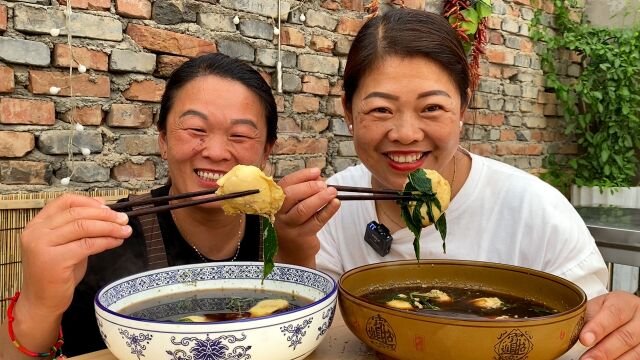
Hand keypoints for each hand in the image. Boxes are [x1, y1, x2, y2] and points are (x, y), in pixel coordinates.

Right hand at [19, 194, 131, 317]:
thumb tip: (104, 209)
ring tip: (125, 230)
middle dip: (105, 215)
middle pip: (77, 213)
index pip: (65, 202)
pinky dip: (106, 241)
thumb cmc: (56, 274)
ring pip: (84, 227)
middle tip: (124, 219)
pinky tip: (116, 242)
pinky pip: (87, 244)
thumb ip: (79, 228)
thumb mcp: (65, 245)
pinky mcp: (54, 261)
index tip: (108, 207)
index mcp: (37, 224)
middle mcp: (36, 232)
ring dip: (109, 227)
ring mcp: (42, 246)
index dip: (89, 201)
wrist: (41, 303)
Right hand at [274, 168, 338, 266]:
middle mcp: (278, 214)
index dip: (301, 176)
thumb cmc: (295, 224)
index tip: (317, 171)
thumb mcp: (295, 206)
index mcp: (275, 202)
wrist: (292, 252)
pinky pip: (316, 222)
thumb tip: (318, 176)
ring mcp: (289, 226)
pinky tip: (336, 203)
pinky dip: (327, 211)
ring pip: (303, 209)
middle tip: (324, 184)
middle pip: (291, 196)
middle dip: (309, 187)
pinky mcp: (301, 237)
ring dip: (319, 198)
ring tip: (333, 192)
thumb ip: (304, 191)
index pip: (285, 184)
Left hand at [579, 291, 639, 358]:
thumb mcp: (599, 306)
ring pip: (633, 352)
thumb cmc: (612, 309)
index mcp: (625, 304)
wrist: (631, 313)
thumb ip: (588, 316)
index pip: (613, 314)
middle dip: (603, 350)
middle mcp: (639, 319)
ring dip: (612, 359)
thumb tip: (572, 329)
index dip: (598, 328)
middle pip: (624, 336)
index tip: (584, 339)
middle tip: (586, 358)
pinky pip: (636, 358)